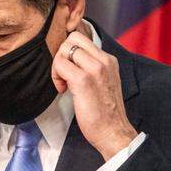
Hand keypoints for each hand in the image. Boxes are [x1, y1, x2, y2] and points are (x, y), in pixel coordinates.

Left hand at [52, 31, 136, 160]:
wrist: (113, 132)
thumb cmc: (106, 113)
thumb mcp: (104, 82)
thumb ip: (92, 67)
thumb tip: (70, 60)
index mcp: (109, 60)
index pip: (82, 38)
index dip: (70, 51)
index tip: (70, 69)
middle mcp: (104, 60)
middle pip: (73, 37)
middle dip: (62, 54)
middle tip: (64, 74)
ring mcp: (95, 69)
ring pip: (65, 49)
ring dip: (58, 65)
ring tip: (63, 83)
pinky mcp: (84, 80)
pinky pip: (60, 64)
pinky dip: (56, 76)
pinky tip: (63, 90)